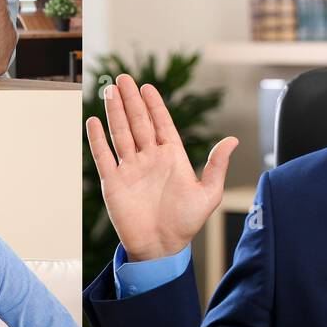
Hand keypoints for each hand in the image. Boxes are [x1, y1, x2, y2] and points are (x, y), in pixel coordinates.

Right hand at [85, 74, 237, 261]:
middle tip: (124, 79)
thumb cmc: (186, 223)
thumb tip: (233, 140)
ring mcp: (130, 168)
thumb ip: (217, 165)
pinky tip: (93, 121)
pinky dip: (98, 139)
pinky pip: (103, 156)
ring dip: (115, 112)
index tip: (147, 87)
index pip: (161, 123)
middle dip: (131, 100)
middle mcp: (149, 158)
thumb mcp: (209, 193)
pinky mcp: (114, 182)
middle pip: (138, 122)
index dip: (154, 105)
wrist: (162, 248)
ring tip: (110, 90)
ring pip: (121, 133)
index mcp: (171, 156)